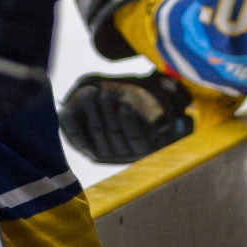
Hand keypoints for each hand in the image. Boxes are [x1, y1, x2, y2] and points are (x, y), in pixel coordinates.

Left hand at [58, 71, 192, 163]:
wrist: (118, 109)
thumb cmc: (149, 102)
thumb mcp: (167, 102)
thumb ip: (174, 100)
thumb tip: (180, 99)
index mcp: (147, 146)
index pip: (138, 139)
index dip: (131, 123)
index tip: (125, 106)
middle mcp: (125, 154)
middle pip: (115, 135)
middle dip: (108, 113)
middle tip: (104, 93)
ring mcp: (105, 153)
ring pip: (98, 134)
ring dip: (92, 112)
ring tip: (90, 93)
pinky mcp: (88, 147)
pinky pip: (78, 138)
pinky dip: (72, 125)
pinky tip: (66, 110)